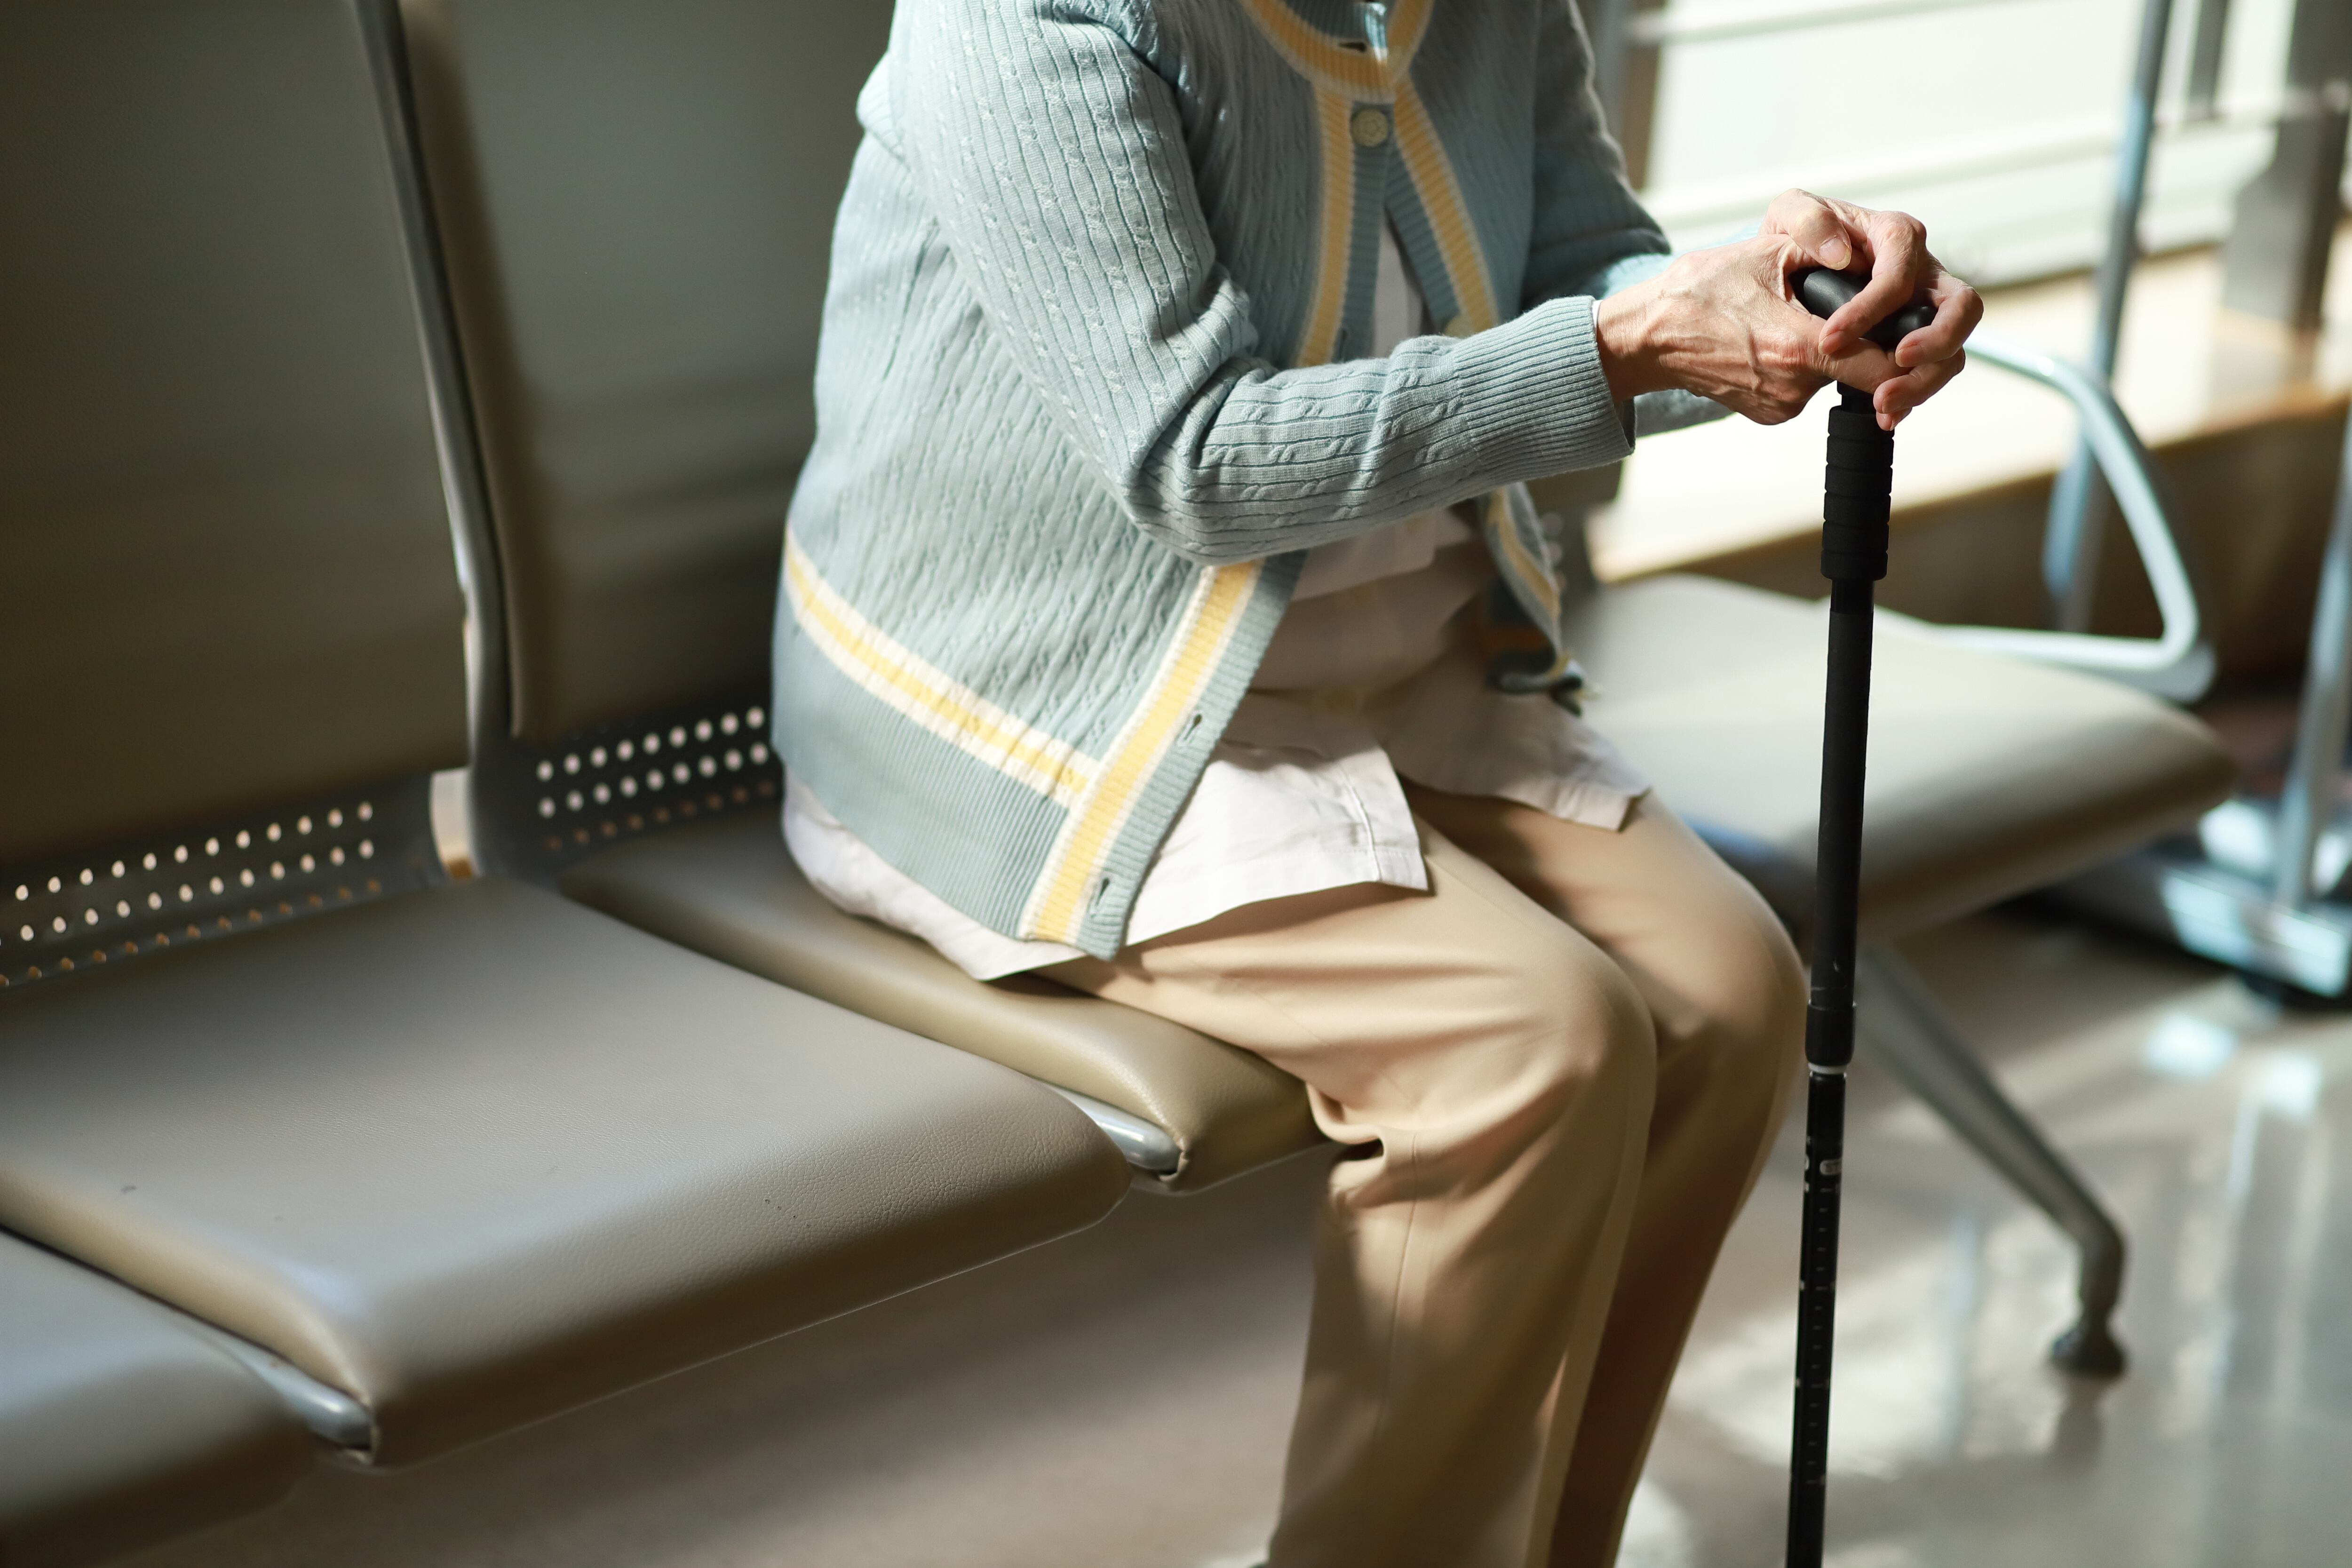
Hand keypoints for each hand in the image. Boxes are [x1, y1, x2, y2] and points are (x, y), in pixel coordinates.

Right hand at [1594, 190, 1979, 430]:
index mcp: (1799, 347)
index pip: (1885, 369)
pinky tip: (1776, 343)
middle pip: (1866, 376)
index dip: (1914, 363)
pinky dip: (1806, 368)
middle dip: (1877, 354)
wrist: (1646, 337)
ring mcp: (1779, 405)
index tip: (1917, 347)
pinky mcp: (1769, 413)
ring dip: (1835, 354)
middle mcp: (1793, 386)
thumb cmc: (1700, 289)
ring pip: (1837, 381)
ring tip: (1800, 322)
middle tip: (1869, 325)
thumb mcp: (1766, 252)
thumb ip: (1824, 248)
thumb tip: (1865, 254)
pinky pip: (1808, 390)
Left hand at [1759, 189, 1978, 426]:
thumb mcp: (1789, 214)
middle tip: (1897, 364)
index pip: (1900, 273)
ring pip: (1952, 346)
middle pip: (1958, 307)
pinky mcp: (1915, 337)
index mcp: (1895, 237)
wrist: (1786, 269)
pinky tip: (1885, 413)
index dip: (1871, 308)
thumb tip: (1839, 252)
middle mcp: (1921, 271)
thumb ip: (1808, 219)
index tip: (1829, 339)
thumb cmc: (1794, 237)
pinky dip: (1912, 393)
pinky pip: (1931, 368)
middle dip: (1935, 341)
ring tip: (1885, 403)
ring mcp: (1924, 307)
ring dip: (1925, 379)